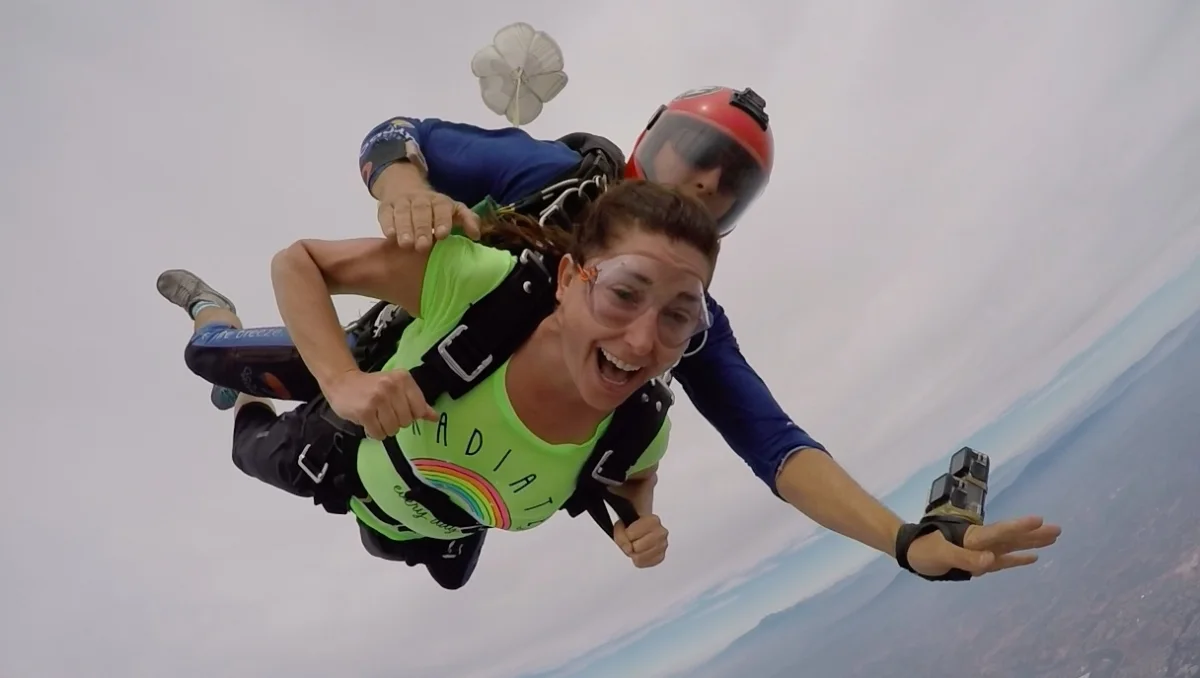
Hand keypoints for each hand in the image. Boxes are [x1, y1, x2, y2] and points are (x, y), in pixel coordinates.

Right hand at [324, 369, 437, 438]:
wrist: (342, 382)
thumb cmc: (372, 387)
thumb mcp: (397, 389)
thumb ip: (417, 402)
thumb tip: (435, 417)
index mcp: (404, 379)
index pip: (420, 409)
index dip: (410, 415)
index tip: (399, 410)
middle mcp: (392, 386)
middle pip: (407, 421)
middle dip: (396, 422)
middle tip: (384, 413)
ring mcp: (378, 398)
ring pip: (393, 429)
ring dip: (385, 429)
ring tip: (376, 418)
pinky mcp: (365, 411)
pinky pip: (378, 433)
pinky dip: (374, 433)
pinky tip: (369, 422)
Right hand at [377, 189, 480, 251]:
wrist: (404, 186)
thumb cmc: (434, 208)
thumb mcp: (453, 209)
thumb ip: (467, 219)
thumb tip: (477, 235)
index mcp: (439, 201)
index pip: (442, 208)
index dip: (442, 220)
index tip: (443, 235)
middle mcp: (420, 199)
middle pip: (421, 212)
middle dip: (422, 228)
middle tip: (422, 246)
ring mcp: (402, 202)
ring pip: (403, 213)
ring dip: (404, 228)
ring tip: (405, 244)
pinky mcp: (385, 206)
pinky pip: (386, 214)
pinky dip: (387, 224)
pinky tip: (390, 236)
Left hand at [614, 514, 668, 567]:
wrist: (644, 527)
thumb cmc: (633, 525)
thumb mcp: (621, 525)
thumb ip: (621, 535)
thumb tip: (629, 549)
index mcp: (652, 520)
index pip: (630, 535)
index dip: (625, 535)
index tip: (628, 531)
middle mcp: (661, 533)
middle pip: (636, 548)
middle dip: (631, 545)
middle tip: (633, 540)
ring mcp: (663, 546)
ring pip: (639, 557)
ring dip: (635, 553)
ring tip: (637, 545)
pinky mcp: (661, 557)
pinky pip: (642, 563)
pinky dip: (638, 560)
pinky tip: (640, 552)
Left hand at [906, 515, 1061, 578]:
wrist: (911, 552)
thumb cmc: (923, 551)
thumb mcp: (941, 555)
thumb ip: (964, 558)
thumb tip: (990, 561)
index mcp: (973, 538)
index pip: (1000, 531)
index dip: (1019, 526)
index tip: (1039, 519)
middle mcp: (982, 542)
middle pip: (1011, 536)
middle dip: (1033, 533)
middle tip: (1058, 529)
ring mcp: (982, 550)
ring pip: (1012, 545)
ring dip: (1031, 542)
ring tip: (1053, 537)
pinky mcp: (980, 560)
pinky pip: (1003, 559)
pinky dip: (1017, 558)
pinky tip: (1033, 557)